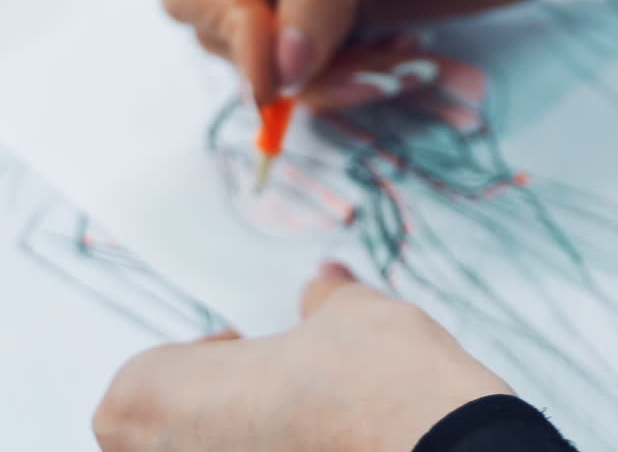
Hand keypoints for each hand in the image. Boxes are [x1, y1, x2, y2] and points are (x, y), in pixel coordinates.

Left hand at [93, 264, 511, 451]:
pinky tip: (333, 445)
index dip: (185, 362)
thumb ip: (323, 300)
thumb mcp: (351, 316)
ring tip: (309, 420)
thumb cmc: (385, 389)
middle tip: (271, 385)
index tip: (242, 346)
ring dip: (244, 439)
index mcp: (171, 404)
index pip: (131, 390)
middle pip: (158, 438)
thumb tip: (324, 284)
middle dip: (208, 410)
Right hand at [163, 0, 569, 108]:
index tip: (283, 68)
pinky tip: (407, 56)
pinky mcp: (339, 21)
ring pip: (276, 70)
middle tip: (364, 71)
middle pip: (227, 38)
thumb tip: (278, 68)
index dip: (228, 33)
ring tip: (401, 62)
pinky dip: (358, 82)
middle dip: (291, 66)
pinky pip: (319, 78)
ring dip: (335, 81)